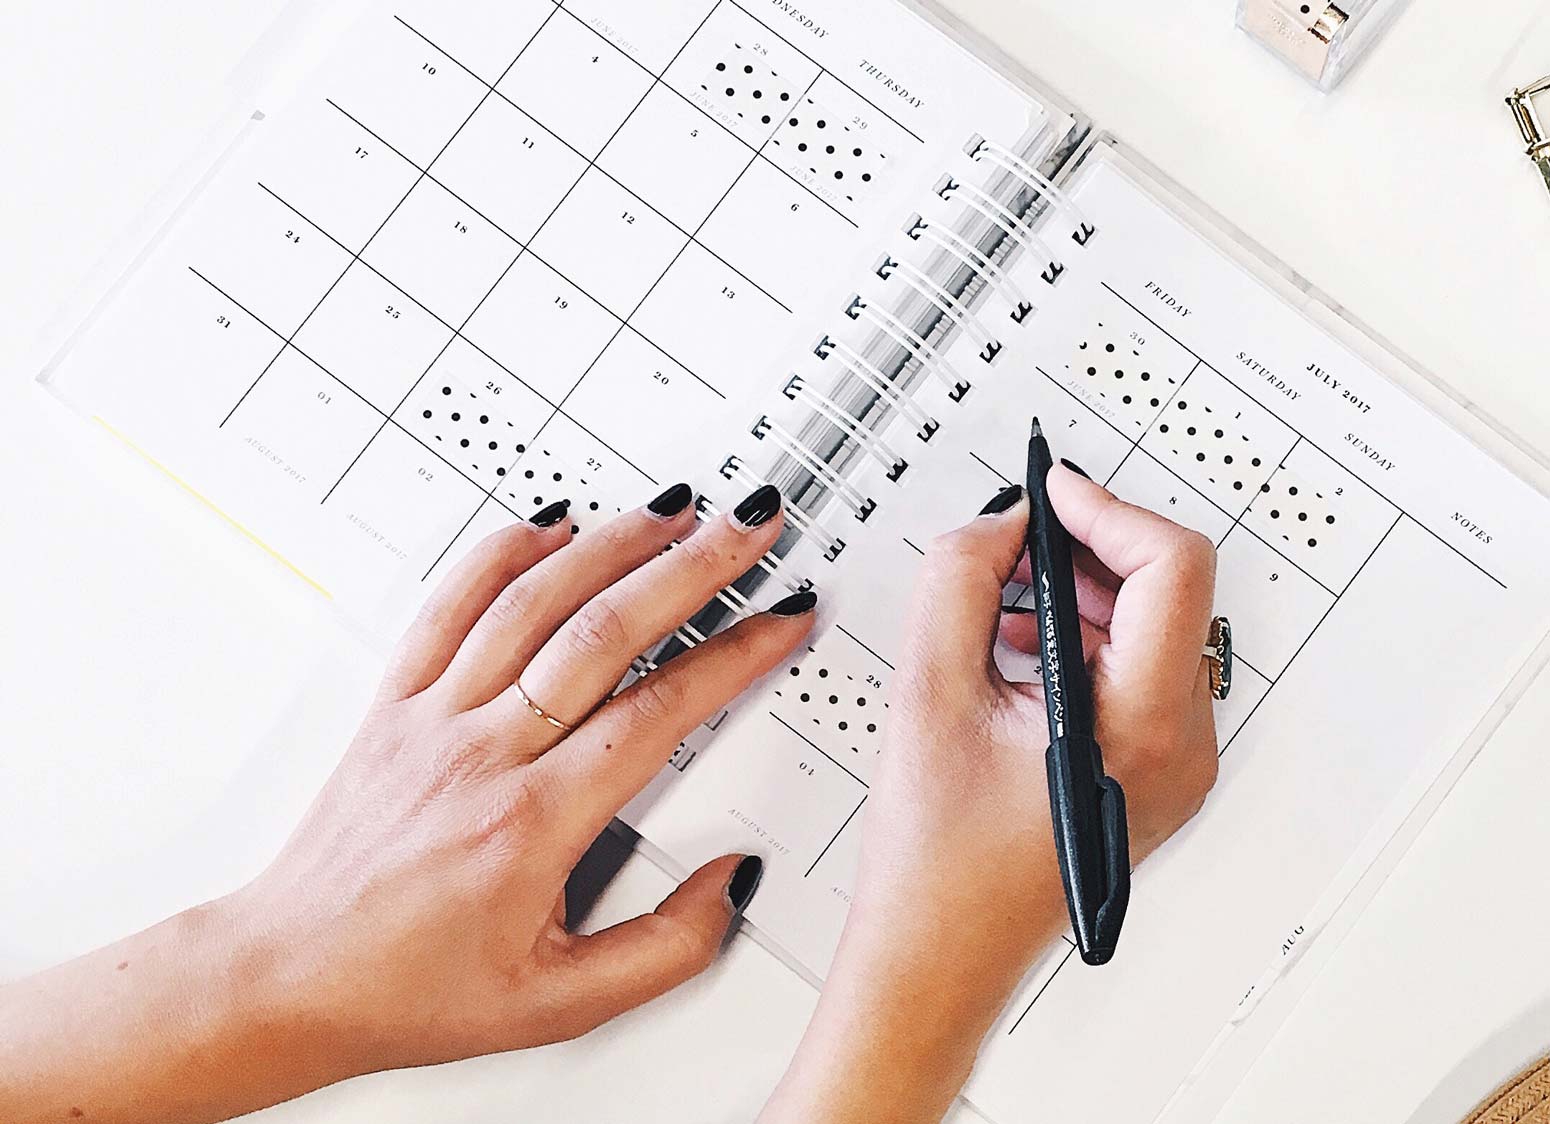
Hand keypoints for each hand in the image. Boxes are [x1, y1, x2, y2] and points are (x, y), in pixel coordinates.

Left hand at [0, 482, 814, 1123]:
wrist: (291, 976)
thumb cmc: (413, 989)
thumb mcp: (561, 1005)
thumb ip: (665, 949)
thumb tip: (730, 883)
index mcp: (532, 825)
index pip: (658, 713)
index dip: (733, 656)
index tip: (780, 619)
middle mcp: (482, 755)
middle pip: (604, 633)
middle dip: (691, 567)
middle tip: (747, 526)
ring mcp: (432, 718)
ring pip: (531, 602)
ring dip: (611, 544)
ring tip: (673, 510)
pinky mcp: (394, 702)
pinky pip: (447, 604)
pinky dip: (500, 551)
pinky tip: (547, 524)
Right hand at [762, 464, 1218, 1122]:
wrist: (938, 955)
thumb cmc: (936, 863)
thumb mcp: (928, 692)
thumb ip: (960, 579)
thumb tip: (999, 523)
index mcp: (1142, 729)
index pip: (1172, 568)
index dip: (1107, 510)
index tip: (1051, 491)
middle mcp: (1182, 749)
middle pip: (1169, 592)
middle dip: (1088, 550)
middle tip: (1015, 539)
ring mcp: (1175, 764)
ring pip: (1154, 628)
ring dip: (1080, 592)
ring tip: (1003, 601)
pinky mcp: (1152, 770)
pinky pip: (1136, 670)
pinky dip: (1082, 637)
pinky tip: (1017, 647)